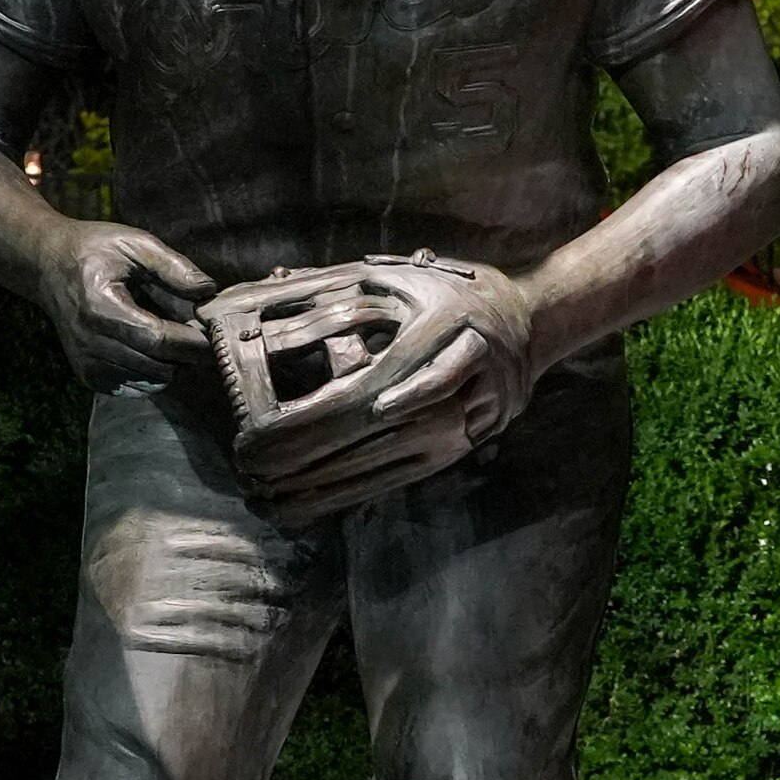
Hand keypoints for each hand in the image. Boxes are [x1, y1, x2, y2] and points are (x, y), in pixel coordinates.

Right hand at [41, 221, 218, 393]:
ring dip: (172, 364)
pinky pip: (136, 387)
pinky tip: (152, 348)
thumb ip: (173, 267)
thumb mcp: (134, 243)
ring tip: (173, 336)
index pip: (158, 339)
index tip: (214, 333)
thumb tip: (208, 292)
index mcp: (99, 307)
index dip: (193, 342)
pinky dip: (154, 373)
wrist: (47, 266)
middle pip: (158, 366)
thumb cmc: (94, 251)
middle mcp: (89, 342)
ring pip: (151, 382)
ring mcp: (86, 363)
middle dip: (188, 354)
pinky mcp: (88, 376)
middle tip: (199, 333)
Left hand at [234, 257, 540, 524]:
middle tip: (248, 476)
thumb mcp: (400, 278)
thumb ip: (337, 290)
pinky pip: (397, 478)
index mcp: (433, 336)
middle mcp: (449, 389)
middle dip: (298, 462)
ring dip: (319, 489)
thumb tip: (268, 291)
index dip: (300, 425)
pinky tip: (317, 502)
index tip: (253, 439)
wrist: (531, 325)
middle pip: (360, 439)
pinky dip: (352, 492)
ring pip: (378, 467)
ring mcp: (457, 425)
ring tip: (271, 501)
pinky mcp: (457, 449)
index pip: (353, 396)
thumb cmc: (454, 293)